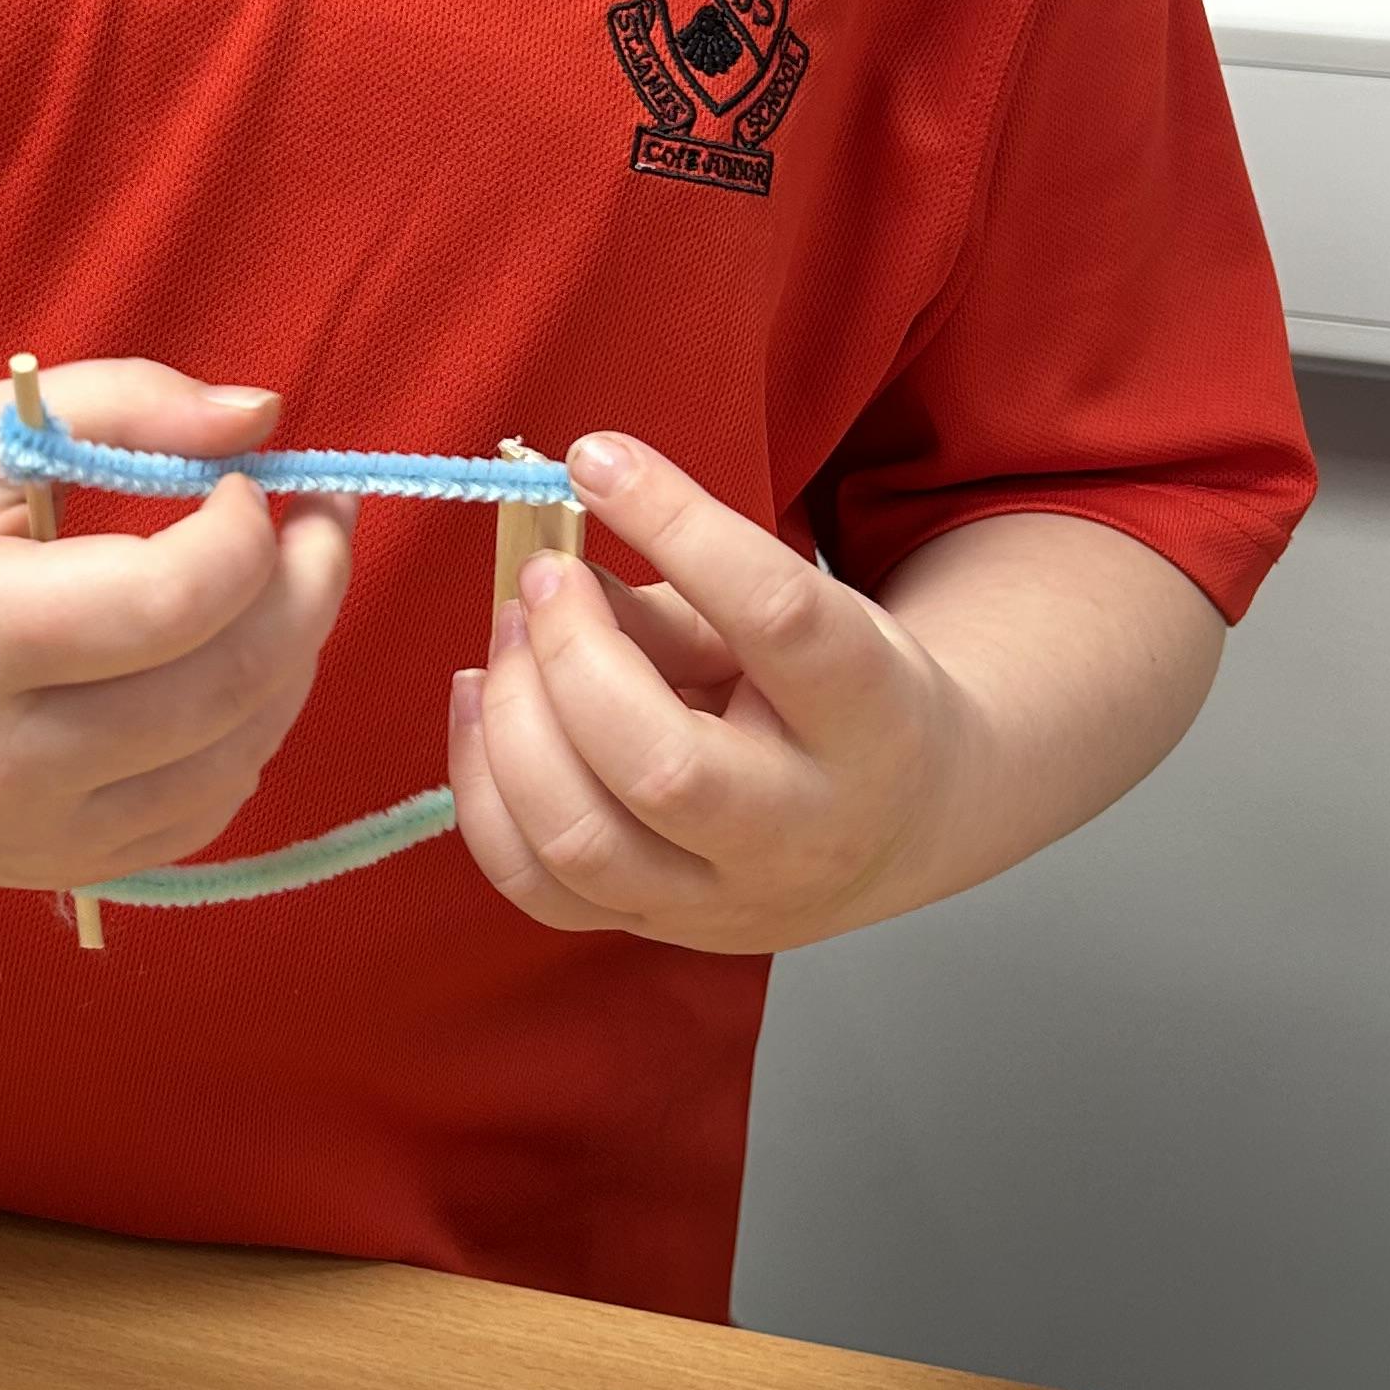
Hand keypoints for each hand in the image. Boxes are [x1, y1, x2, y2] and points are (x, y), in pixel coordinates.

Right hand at [0, 362, 355, 893]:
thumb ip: (123, 404)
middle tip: (323, 518)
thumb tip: (265, 416)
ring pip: (238, 756)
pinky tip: (222, 663)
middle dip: (310, 588)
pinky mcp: (57, 874)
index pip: (170, 602)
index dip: (249, 534)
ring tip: (278, 583)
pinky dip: (246, 731)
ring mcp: (30, 837)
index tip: (251, 480)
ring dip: (293, 659)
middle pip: (226, 687)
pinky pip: (207, 811)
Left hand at [446, 433, 973, 954]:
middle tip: (545, 577)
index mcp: (870, 714)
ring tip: (507, 638)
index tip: (596, 459)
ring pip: (582, 842)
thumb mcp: (801, 611)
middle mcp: (804, 829)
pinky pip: (536, 885)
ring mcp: (727, 901)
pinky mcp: (659, 930)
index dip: (677, 525)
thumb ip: (689, 582)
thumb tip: (557, 553)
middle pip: (664, 769)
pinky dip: (483, 789)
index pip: (777, 618)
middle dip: (572, 657)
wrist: (908, 816)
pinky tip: (482, 705)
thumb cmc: (837, 690)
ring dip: (513, 723)